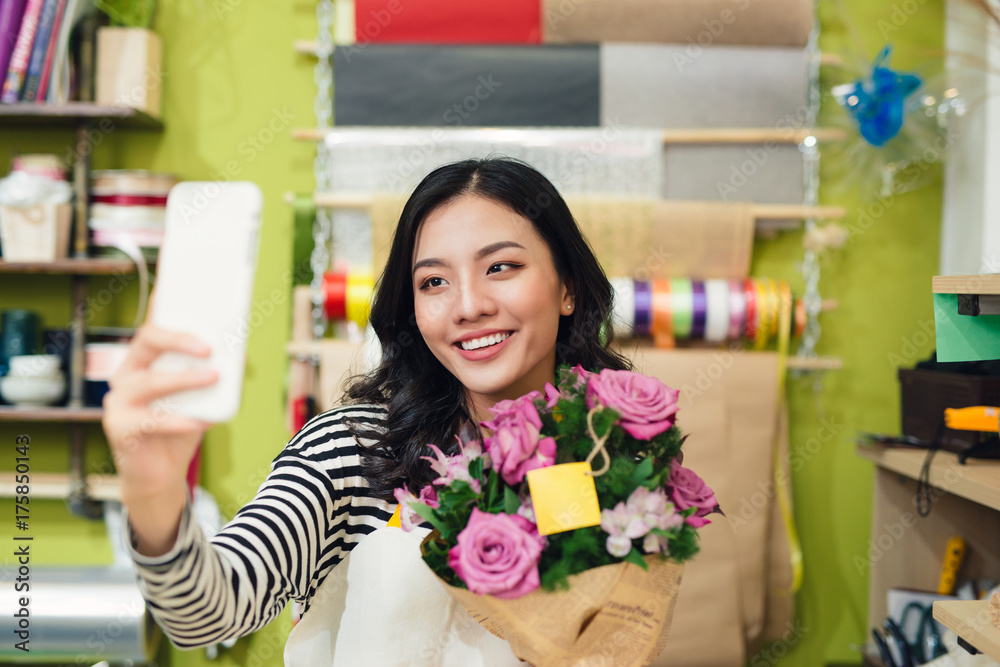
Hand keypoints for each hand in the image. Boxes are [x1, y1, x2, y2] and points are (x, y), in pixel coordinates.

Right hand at [102, 288, 217, 501]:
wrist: (159, 474)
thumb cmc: (181, 426)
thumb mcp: (202, 396)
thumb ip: (213, 372)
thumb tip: (242, 351)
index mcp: (144, 361)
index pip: (152, 325)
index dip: (164, 305)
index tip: (184, 291)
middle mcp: (126, 374)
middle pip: (145, 341)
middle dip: (177, 339)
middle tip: (209, 347)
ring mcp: (118, 401)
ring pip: (148, 381)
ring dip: (183, 379)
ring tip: (213, 378)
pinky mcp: (119, 428)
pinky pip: (151, 420)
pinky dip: (180, 420)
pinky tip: (202, 421)